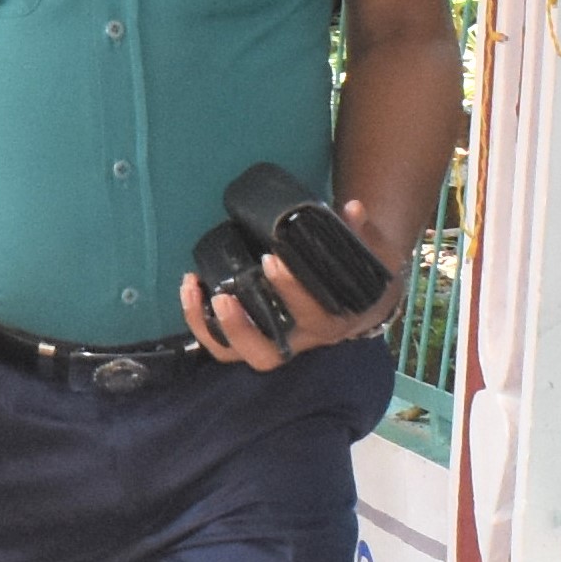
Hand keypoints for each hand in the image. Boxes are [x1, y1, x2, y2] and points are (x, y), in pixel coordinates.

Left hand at [180, 198, 404, 370]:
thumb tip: (352, 207)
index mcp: (329, 321)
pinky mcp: (255, 338)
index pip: (311, 314)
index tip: (271, 259)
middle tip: (222, 296)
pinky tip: (191, 285)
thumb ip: (360, 235)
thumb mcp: (369, 257)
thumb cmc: (359, 279)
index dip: (290, 291)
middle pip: (267, 354)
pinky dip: (201, 321)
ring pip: (238, 354)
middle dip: (240, 328)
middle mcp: (300, 341)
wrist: (362, 304)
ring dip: (211, 327)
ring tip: (194, 288)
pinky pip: (224, 344)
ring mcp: (275, 343)